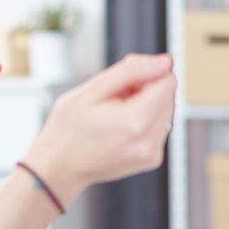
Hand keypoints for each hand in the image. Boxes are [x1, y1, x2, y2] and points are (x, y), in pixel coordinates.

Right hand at [21, 54, 176, 204]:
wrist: (59, 166)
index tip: (123, 84)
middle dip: (146, 91)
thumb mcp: (92, 89)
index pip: (168, 82)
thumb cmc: (68, 128)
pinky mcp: (152, 159)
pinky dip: (145, 122)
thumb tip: (164, 62)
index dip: (146, 75)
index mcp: (135, 121)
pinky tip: (121, 128)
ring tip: (115, 116)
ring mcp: (152, 153)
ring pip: (165, 111)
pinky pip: (159, 128)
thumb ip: (132, 71)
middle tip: (114, 101)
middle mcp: (149, 141)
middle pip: (168, 96)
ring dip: (146, 106)